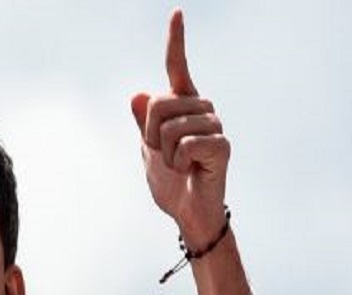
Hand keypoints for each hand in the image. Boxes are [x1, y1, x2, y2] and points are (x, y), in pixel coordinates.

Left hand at [130, 9, 228, 247]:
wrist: (186, 211)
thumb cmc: (170, 180)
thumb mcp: (148, 150)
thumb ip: (144, 124)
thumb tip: (138, 94)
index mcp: (182, 106)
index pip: (178, 68)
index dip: (176, 41)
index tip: (176, 12)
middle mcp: (202, 109)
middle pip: (159, 104)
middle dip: (149, 135)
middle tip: (163, 154)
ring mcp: (214, 125)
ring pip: (170, 126)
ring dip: (163, 153)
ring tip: (179, 164)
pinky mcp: (221, 145)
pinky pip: (185, 143)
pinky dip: (177, 162)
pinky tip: (190, 169)